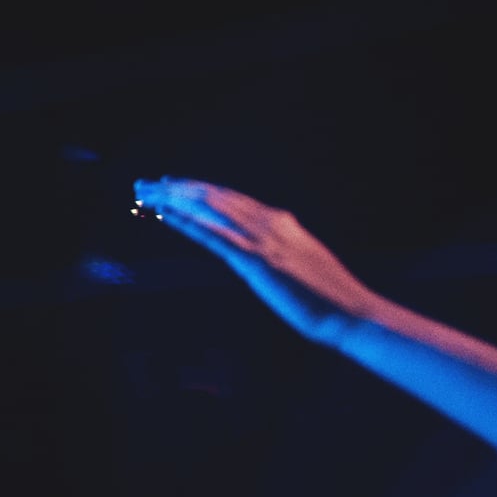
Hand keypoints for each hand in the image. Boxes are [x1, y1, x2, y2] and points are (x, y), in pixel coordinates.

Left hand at [131, 177, 377, 344]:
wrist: (350, 312)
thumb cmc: (328, 295)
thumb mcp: (302, 260)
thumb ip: (282, 247)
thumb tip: (266, 244)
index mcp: (281, 221)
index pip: (231, 197)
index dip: (199, 188)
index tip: (173, 184)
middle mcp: (270, 222)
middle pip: (215, 196)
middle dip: (177, 189)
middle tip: (146, 185)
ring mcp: (263, 240)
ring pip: (210, 208)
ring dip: (174, 199)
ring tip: (146, 194)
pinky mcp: (257, 261)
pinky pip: (215, 235)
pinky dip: (188, 222)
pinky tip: (167, 215)